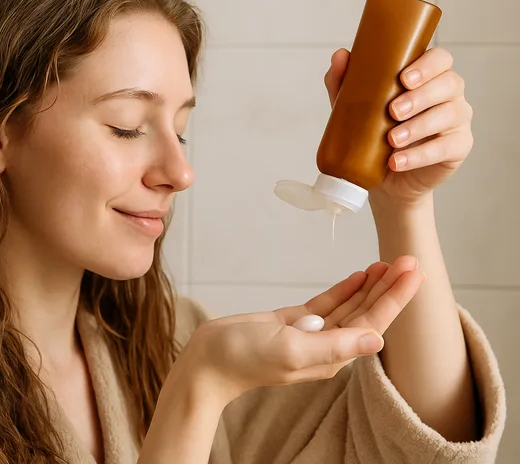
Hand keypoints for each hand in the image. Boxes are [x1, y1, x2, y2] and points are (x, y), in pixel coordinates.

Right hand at [177, 256, 423, 404]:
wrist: (207, 361)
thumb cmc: (242, 359)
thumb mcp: (290, 350)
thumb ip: (333, 345)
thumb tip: (377, 341)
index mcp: (331, 355)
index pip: (373, 322)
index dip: (395, 297)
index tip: (414, 272)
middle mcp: (326, 346)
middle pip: (367, 312)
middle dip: (390, 287)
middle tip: (409, 259)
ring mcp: (310, 333)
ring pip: (350, 306)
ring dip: (370, 285)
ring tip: (388, 263)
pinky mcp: (293, 323)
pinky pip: (327, 304)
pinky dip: (344, 289)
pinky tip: (358, 276)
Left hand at [324, 48, 473, 206]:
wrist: (383, 177)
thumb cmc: (374, 133)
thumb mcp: (355, 107)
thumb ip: (345, 81)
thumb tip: (339, 56)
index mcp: (428, 77)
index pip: (440, 59)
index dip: (427, 65)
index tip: (403, 79)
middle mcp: (449, 94)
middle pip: (449, 83)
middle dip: (420, 96)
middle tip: (393, 111)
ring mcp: (457, 120)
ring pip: (449, 114)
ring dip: (418, 126)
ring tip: (392, 139)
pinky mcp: (458, 147)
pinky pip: (447, 147)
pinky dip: (419, 155)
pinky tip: (397, 161)